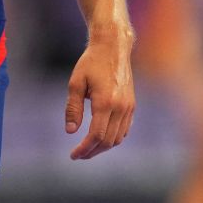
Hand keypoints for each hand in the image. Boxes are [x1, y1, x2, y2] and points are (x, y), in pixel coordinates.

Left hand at [64, 29, 135, 159]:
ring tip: (88, 148)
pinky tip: (101, 137)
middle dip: (92, 151)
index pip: (96, 135)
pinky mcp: (132, 105)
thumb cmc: (91, 62)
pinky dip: (113, 137)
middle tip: (78, 155)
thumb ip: (73, 108)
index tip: (73, 155)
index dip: (84, 149)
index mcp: (105, 102)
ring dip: (103, 147)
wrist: (113, 47)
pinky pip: (124, 129)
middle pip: (107, 141)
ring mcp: (128, 107)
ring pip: (117, 138)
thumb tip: (70, 131)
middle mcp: (120, 107)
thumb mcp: (76, 83)